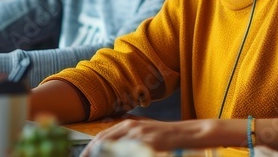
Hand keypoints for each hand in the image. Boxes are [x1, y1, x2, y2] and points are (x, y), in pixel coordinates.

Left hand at [81, 119, 213, 154]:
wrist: (187, 133)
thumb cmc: (165, 134)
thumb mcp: (143, 130)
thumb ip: (127, 135)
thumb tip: (108, 145)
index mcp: (128, 125)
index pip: (102, 138)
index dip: (90, 150)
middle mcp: (132, 129)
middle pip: (104, 144)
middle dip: (93, 153)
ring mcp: (140, 138)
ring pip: (114, 150)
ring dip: (105, 155)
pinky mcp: (149, 146)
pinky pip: (129, 153)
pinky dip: (120, 156)